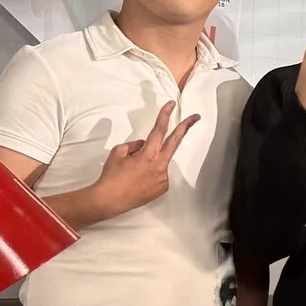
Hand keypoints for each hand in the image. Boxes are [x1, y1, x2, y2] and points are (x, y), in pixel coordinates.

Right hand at [92, 101, 198, 216]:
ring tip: (134, 171)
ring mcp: (163, 177)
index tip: (171, 105)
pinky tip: (138, 180)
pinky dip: (151, 173)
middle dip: (185, 127)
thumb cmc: (112, 175)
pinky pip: (159, 174)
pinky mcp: (162, 188)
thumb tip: (144, 145)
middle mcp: (160, 165)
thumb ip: (134, 145)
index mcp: (149, 154)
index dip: (165, 115)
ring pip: (161, 161)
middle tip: (195, 117)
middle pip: (175, 142)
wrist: (110, 200)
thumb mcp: (118, 152)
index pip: (159, 130)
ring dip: (152, 160)